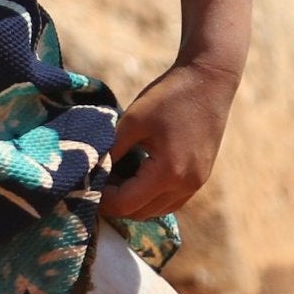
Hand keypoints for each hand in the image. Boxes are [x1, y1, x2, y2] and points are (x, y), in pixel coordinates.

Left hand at [99, 0, 253, 222]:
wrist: (209, 80)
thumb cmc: (169, 96)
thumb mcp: (133, 120)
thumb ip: (112, 149)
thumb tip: (92, 170)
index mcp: (169, 172)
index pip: (126, 204)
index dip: (102, 199)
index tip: (85, 185)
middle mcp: (186, 185)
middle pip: (141, 213)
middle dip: (116, 203)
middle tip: (96, 182)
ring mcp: (197, 183)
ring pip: (157, 210)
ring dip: (134, 202)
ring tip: (114, 180)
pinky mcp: (201, 177)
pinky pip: (171, 200)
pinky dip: (151, 196)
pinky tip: (136, 176)